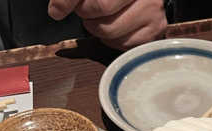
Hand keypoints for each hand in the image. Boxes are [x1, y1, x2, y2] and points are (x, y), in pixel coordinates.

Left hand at [47, 0, 166, 48]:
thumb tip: (56, 11)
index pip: (96, 2)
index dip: (68, 3)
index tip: (57, 10)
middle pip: (101, 11)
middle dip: (86, 15)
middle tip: (87, 12)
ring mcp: (152, 13)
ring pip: (110, 33)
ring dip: (98, 30)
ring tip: (101, 20)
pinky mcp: (155, 31)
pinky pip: (124, 45)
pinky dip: (113, 40)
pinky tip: (115, 27)